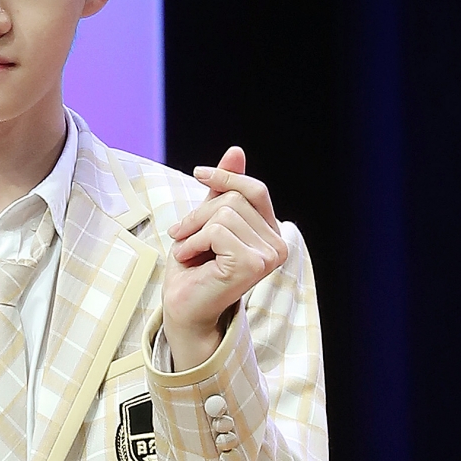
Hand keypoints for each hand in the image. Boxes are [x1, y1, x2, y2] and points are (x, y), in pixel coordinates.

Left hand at [163, 146, 286, 370]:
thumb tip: (236, 151)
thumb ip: (223, 192)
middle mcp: (278, 245)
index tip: (198, 173)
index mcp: (271, 233)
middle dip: (199, 213)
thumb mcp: (206, 222)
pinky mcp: (253, 264)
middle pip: (235, 199)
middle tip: (182, 236)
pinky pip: (217, 231)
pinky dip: (194, 242)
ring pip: (224, 213)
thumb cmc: (193, 270)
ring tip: (188, 251)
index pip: (254, 190)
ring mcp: (269, 256)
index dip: (226, 177)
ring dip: (194, 230)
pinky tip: (189, 260)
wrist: (183, 309)